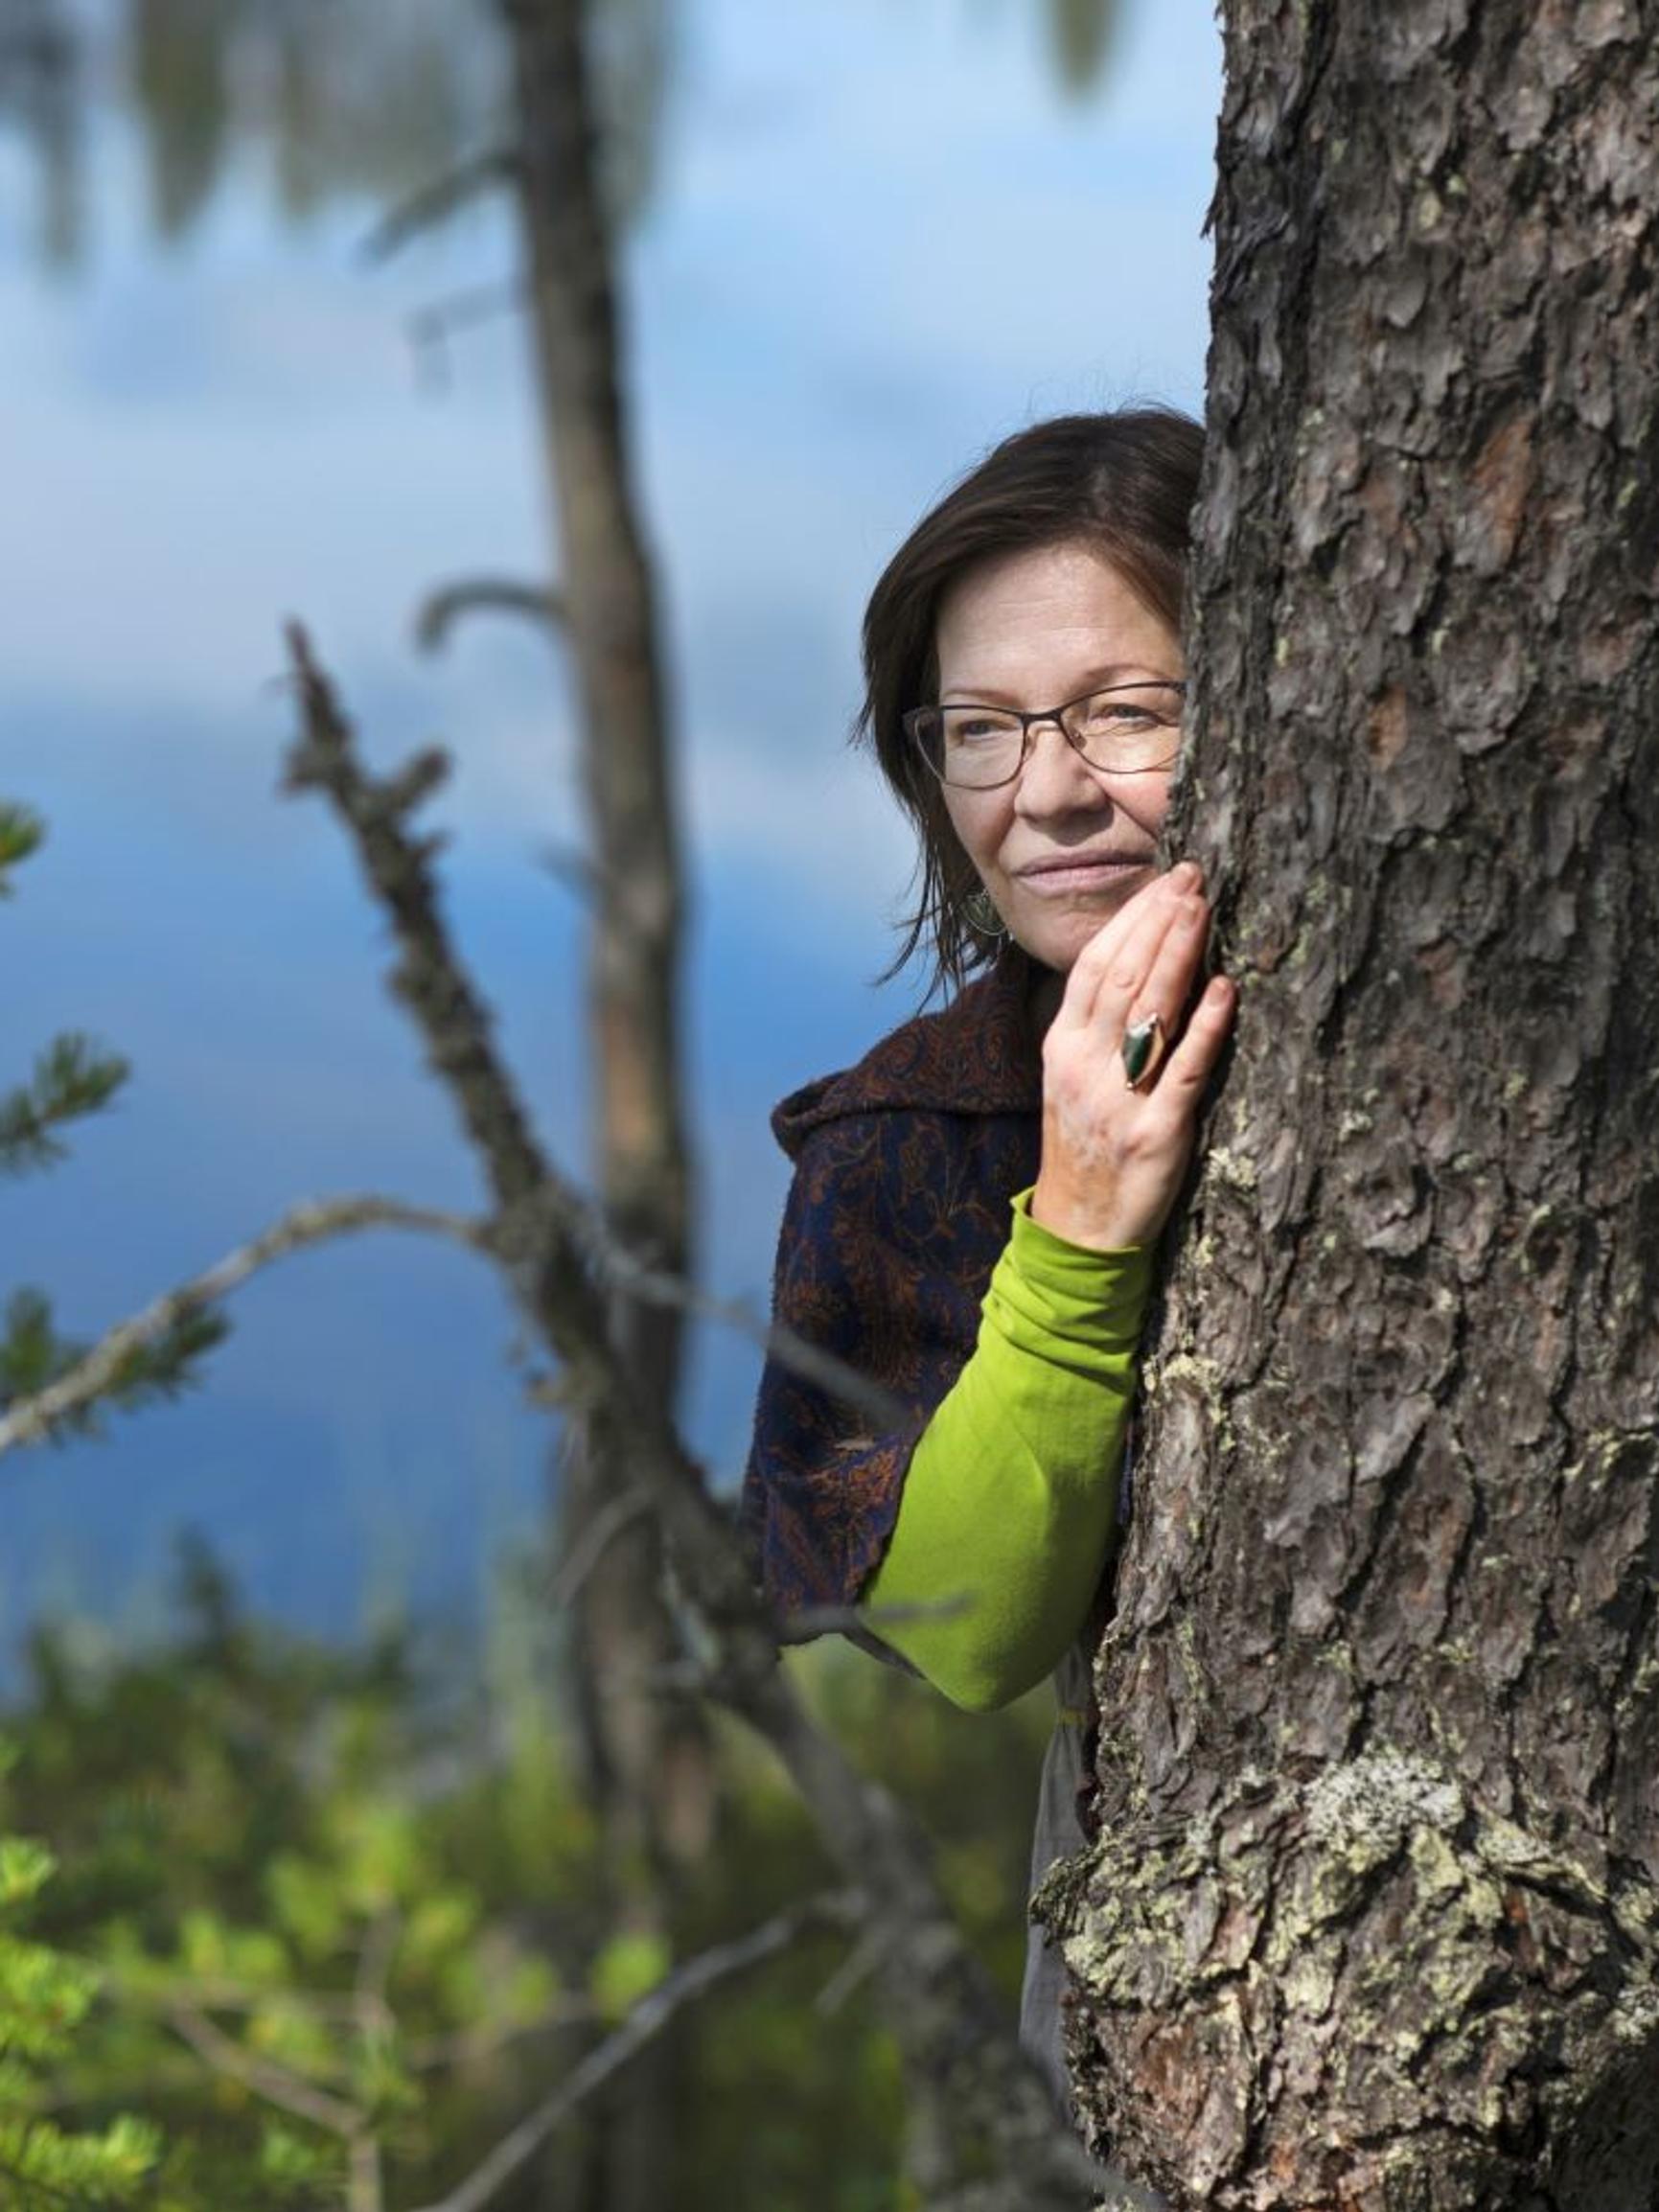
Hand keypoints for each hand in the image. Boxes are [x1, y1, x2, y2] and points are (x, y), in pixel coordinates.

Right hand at [1029, 860, 1235, 1252]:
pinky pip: (1183, 1070)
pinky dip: (1205, 1026)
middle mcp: (1084, 1064)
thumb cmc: (1085, 1144)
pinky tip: (1225, 989)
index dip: (1131, 919)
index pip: (1095, 965)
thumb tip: (1141, 961)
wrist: (1079, 1227)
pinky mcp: (1155, 1132)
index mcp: (1061, 1046)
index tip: (1166, 881)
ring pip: (1148, 1010)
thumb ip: (1097, 1025)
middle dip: (1160, 921)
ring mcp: (1117, 1098)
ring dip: (1179, 953)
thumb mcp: (1071, 1078)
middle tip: (1194, 879)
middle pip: (1122, 976)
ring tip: (1204, 909)